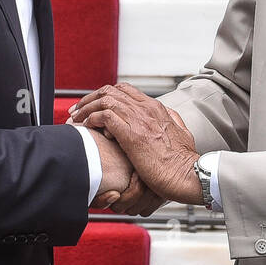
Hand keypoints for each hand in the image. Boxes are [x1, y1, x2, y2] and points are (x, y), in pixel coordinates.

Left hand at [70, 84, 201, 204]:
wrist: (189, 175)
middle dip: (90, 98)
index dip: (105, 95)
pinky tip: (87, 128)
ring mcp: (139, 120)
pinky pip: (104, 116)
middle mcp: (147, 109)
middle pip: (110, 90)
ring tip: (76, 118)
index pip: (124, 89)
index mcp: (157, 108)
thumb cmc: (184, 161)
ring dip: (86, 108)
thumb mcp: (182, 133)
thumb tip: (168, 115)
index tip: (93, 105)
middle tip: (77, 110)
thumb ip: (173, 121)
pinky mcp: (131, 135)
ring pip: (105, 100)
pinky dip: (92, 119)